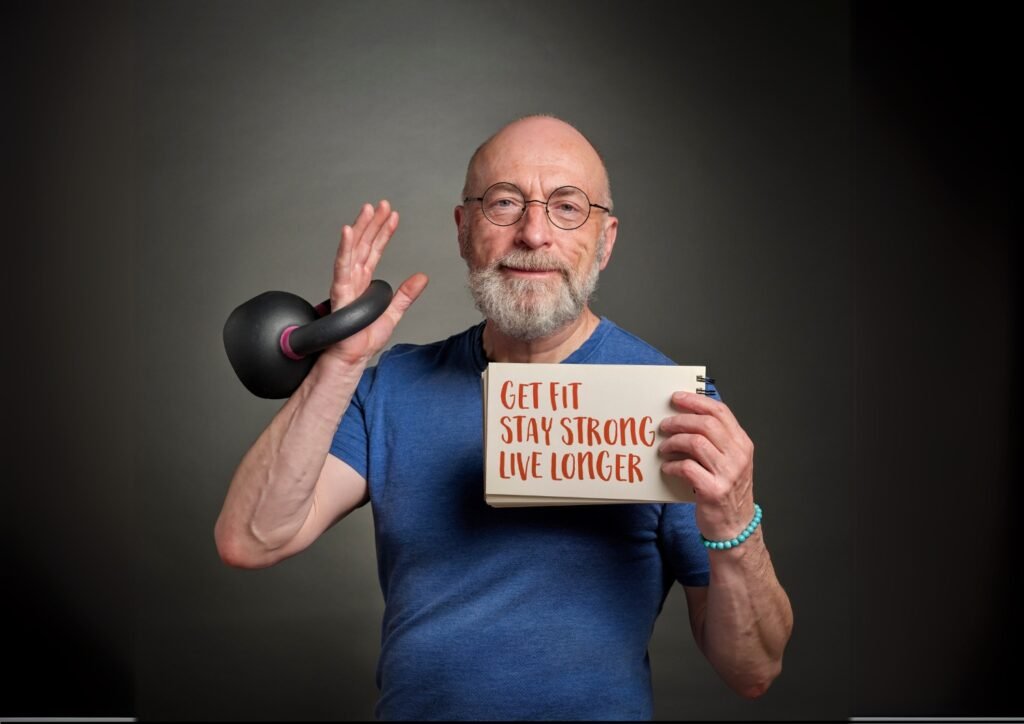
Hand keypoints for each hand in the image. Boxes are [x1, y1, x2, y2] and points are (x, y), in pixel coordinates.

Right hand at [321, 200, 428, 366]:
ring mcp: (345, 283)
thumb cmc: (362, 340)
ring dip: (360, 227)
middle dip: (373, 223)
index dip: (384, 233)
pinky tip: (348, 231)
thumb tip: (422, 278)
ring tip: (369, 209)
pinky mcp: (340, 292)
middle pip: (364, 244)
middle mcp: (353, 279)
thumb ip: (405, 295)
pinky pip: (342, 266)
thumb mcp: (392, 313)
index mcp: (364, 282)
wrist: (350, 358)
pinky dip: (344, 248)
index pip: (375, 250)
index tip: (393, 216)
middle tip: (382, 205)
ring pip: (353, 249)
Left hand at [658, 391, 755, 540]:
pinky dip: (672, 465)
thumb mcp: (730, 461)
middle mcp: (738, 456)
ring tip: (664, 448)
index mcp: (742, 444)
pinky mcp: (713, 491)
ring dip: (673, 442)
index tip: (677, 398)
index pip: (721, 412)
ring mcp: (728, 474)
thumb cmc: (727, 491)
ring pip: (695, 442)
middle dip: (680, 420)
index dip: (696, 401)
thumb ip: (715, 441)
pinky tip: (667, 467)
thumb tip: (684, 417)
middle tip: (664, 425)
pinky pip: (687, 468)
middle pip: (706, 424)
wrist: (735, 526)